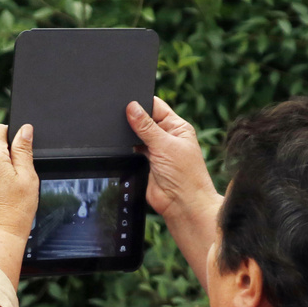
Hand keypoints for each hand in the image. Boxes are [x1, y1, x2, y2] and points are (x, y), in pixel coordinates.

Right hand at [126, 98, 218, 220]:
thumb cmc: (185, 176)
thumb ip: (146, 126)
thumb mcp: (165, 145)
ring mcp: (157, 150)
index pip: (157, 106)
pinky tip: (124, 146)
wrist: (182, 205)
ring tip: (125, 136)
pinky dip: (128, 147)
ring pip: (138, 135)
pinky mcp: (147, 163)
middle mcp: (168, 137)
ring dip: (131, 135)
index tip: (128, 101)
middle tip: (122, 118)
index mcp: (178, 127)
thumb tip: (132, 107)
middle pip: (145, 120)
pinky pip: (134, 149)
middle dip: (134, 119)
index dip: (143, 103)